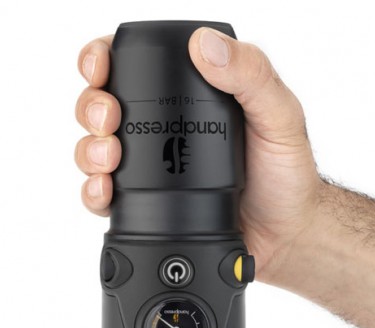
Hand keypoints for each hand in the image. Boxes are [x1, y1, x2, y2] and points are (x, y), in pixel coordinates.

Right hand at [75, 28, 320, 279]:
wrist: (283, 236)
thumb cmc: (286, 176)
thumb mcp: (279, 117)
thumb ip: (251, 76)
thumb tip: (205, 44)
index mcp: (189, 96)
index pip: (133, 65)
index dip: (103, 60)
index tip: (98, 68)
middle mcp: (163, 130)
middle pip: (103, 106)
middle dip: (91, 108)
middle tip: (107, 120)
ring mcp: (150, 170)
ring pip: (95, 150)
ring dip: (88, 150)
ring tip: (108, 159)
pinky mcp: (144, 207)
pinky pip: (105, 196)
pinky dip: (93, 192)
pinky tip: (104, 191)